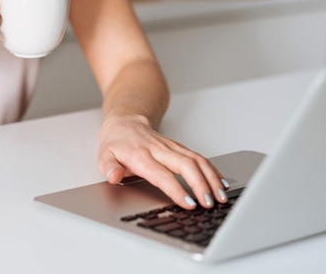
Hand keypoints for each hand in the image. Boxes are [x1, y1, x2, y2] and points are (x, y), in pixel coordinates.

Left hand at [97, 114, 229, 208]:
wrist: (125, 122)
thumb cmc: (116, 143)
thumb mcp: (104, 155)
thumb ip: (108, 167)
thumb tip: (113, 176)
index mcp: (141, 156)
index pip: (162, 175)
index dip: (177, 189)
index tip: (189, 203)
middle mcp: (159, 150)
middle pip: (186, 165)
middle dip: (201, 185)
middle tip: (210, 203)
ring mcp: (172, 147)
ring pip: (197, 160)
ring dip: (211, 178)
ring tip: (221, 196)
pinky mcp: (180, 147)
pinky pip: (199, 158)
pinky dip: (212, 170)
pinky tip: (221, 183)